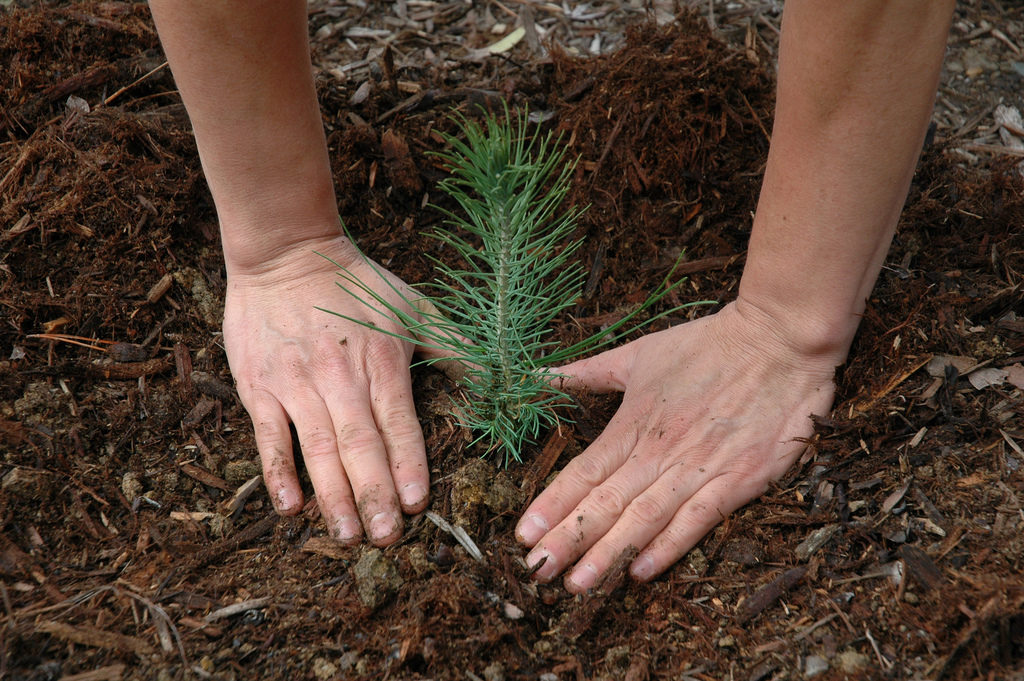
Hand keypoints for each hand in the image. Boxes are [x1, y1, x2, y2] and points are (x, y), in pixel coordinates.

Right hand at [222, 235, 430, 545]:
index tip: (417, 503)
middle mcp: (339, 376)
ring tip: (348, 535)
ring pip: (317, 448)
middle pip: (359, 443)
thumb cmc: (356, 283)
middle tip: (387, 538)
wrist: (285, 252)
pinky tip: (290, 506)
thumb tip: (500, 379)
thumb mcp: (413, 306)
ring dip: (333, 495)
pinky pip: (268, 436)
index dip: (408, 463)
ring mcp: (296, 383)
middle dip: (374, 494)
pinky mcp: (260, 386)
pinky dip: (278, 472)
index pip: (398, 422)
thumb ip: (455, 346)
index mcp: (381, 360)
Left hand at [515, 299, 841, 590]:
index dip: (552, 505)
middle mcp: (660, 450)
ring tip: (577, 584)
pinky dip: (669, 547)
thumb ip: (588, 372)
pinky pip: (698, 520)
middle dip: (569, 539)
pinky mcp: (740, 479)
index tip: (523, 535)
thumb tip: (539, 376)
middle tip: (537, 572)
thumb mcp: (640, 352)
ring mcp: (700, 467)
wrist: (779, 339)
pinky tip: (640, 572)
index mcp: (634, 421)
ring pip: (645, 518)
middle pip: (606, 502)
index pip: (584, 471)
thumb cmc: (707, 345)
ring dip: (608, 553)